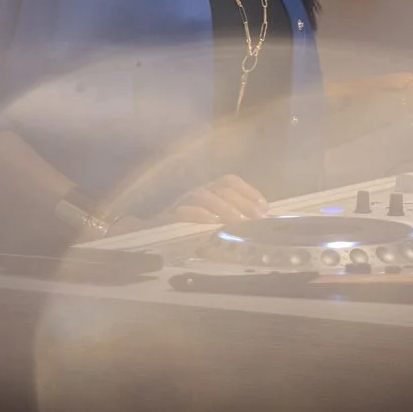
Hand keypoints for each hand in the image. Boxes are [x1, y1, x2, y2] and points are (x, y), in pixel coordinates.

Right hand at [142, 173, 269, 226]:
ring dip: (224, 208)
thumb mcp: (209, 220)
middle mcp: (196, 190)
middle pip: (221, 187)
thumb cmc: (184, 227)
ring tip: (239, 221)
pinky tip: (213, 223)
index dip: (248, 191)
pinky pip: (184, 210)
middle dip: (241, 201)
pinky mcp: (168, 214)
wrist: (147, 233)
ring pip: (204, 195)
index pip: (229, 180)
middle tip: (256, 218)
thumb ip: (229, 217)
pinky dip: (200, 215)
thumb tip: (258, 220)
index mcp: (207, 189)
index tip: (264, 207)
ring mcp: (181, 200)